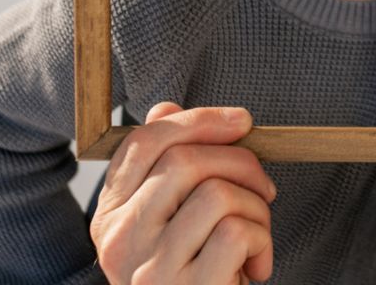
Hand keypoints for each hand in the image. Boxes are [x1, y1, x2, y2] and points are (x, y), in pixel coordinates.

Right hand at [89, 102, 276, 284]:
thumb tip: (165, 108)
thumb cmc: (195, 275)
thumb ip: (167, 167)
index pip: (144, 142)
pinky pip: (237, 232)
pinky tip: (255, 268)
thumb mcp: (177, 222)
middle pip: (186, 160)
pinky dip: (263, 242)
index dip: (199, 119)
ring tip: (255, 238)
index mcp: (111, 215)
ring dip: (257, 209)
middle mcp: (118, 240)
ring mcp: (148, 268)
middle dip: (243, 163)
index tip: (243, 120)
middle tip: (265, 190)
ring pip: (218, 193)